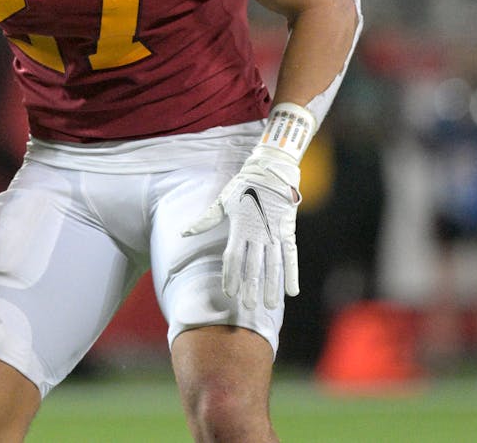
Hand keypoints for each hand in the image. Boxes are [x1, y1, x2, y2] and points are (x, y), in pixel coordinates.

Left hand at [183, 145, 301, 309]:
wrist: (271, 170)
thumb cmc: (244, 186)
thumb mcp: (223, 201)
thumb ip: (206, 220)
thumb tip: (184, 232)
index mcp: (240, 227)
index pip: (233, 257)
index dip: (231, 276)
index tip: (229, 293)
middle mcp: (257, 233)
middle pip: (253, 265)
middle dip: (251, 287)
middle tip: (249, 307)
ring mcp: (274, 233)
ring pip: (273, 265)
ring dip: (272, 286)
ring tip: (270, 305)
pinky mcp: (288, 231)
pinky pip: (291, 256)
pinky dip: (292, 274)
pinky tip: (292, 292)